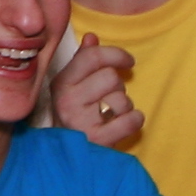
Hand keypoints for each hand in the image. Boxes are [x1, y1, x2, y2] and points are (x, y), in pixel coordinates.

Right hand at [49, 34, 142, 153]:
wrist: (64, 158)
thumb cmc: (74, 117)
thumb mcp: (71, 87)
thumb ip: (82, 61)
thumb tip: (91, 37)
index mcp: (61, 83)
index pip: (93, 57)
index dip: (117, 55)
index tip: (128, 61)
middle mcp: (67, 101)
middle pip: (111, 77)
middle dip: (117, 88)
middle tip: (108, 100)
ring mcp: (81, 122)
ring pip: (122, 100)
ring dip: (124, 107)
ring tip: (110, 116)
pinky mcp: (97, 140)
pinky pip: (131, 120)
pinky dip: (134, 121)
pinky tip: (122, 124)